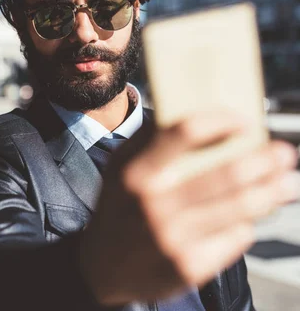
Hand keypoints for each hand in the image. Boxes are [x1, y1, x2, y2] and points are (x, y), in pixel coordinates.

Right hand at [79, 110, 298, 304]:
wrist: (104, 268)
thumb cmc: (119, 208)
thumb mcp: (120, 169)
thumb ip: (150, 142)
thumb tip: (200, 117)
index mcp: (135, 174)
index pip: (184, 134)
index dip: (221, 122)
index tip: (244, 122)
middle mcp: (153, 205)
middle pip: (225, 174)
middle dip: (263, 160)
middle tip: (284, 152)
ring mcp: (172, 239)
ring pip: (239, 208)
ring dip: (271, 191)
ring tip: (288, 182)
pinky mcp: (189, 267)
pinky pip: (233, 238)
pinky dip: (245, 225)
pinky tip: (248, 218)